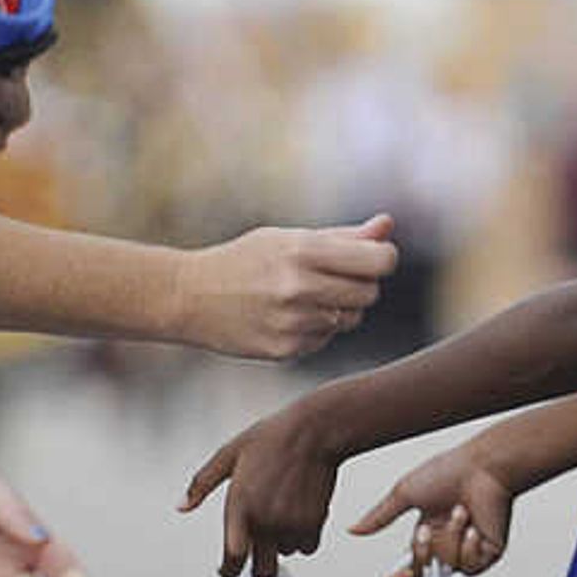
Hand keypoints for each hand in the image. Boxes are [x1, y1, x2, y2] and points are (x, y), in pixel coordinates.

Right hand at [177, 214, 399, 361]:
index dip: (383, 259)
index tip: (372, 258)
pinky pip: (326, 339)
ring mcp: (292, 323)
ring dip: (341, 308)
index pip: (380, 261)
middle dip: (361, 284)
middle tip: (334, 277)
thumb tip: (388, 225)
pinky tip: (289, 317)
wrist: (188, 297)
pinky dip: (317, 329)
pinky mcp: (285, 350)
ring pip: (351, 319)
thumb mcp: (289, 238)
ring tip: (309, 296)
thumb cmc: (245, 260)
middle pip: (370, 293)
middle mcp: (299, 288)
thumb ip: (343, 236)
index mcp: (303, 251)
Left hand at [178, 405, 341, 576]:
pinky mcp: (314, 521)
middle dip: (260, 568)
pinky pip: (307, 547)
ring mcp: (291, 523)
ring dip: (282, 544)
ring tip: (283, 512)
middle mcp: (265, 520)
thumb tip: (181, 507)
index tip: (227, 570)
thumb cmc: (270, 438)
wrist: (315, 431)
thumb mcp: (229, 454)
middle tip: (260, 554)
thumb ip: (201, 484)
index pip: (233, 559)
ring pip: (286, 554)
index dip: (228, 571)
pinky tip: (300, 513)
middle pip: (263, 571)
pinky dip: (303, 537)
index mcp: (239, 506)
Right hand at [350, 440, 523, 576]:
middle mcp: (448, 541)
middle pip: (426, 571)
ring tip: (460, 511)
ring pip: (448, 568)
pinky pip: (472, 567)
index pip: (412, 564)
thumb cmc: (449, 471)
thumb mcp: (405, 494)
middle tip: (424, 532)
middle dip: (422, 555)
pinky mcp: (490, 551)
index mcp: (428, 530)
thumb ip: (380, 517)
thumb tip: (353, 529)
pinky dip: (468, 547)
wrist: (483, 466)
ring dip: (450, 540)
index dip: (403, 576)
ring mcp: (470, 547)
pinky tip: (472, 526)